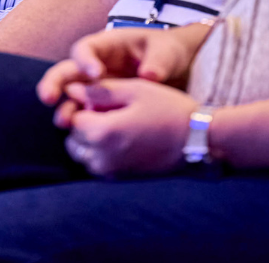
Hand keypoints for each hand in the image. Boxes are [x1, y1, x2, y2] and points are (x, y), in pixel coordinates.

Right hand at [37, 23, 209, 123]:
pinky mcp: (102, 108)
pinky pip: (86, 115)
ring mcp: (95, 89)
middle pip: (66, 72)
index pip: (85, 49)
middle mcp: (94, 67)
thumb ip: (158, 62)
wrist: (177, 72)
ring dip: (65, 108)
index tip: (95, 74)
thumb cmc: (167, 54)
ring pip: (71, 97)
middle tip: (48, 97)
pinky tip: (81, 138)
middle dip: (55, 83)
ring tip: (63, 122)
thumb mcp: (166, 52)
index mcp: (106, 47)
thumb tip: (148, 75)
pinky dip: (82, 125)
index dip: (85, 60)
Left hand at [63, 77, 196, 174]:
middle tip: (110, 111)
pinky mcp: (121, 180)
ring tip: (117, 125)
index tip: (105, 99)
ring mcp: (112, 173)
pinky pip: (97, 165)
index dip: (85, 104)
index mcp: (103, 133)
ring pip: (83, 155)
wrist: (198, 141)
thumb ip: (98, 90)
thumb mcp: (133, 89)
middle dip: (84, 124)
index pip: (73, 118)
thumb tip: (70, 89)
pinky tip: (122, 139)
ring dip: (90, 139)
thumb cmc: (167, 109)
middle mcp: (102, 158)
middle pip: (74, 139)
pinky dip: (100, 152)